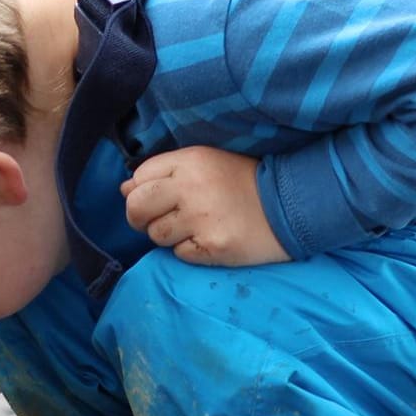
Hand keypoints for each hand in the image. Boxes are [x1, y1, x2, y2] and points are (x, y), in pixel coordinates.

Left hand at [119, 145, 290, 265]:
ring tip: (194, 227)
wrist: (291, 205)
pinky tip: (209, 239)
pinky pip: (179, 254)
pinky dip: (189, 250)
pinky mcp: (212, 246)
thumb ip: (164, 172)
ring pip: (155, 235)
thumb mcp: (206, 164)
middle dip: (139, 218)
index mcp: (189, 161)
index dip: (141, 190)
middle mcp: (191, 187)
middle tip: (158, 220)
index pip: (139, 177)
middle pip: (135, 207)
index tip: (158, 198)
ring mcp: (201, 218)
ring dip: (168, 236)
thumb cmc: (243, 182)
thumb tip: (124, 189)